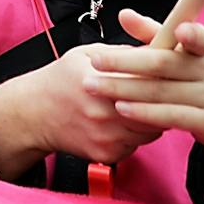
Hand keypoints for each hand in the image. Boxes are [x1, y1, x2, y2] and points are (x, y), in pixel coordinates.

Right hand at [0, 45, 161, 178]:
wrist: (34, 113)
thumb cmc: (60, 81)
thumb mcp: (85, 54)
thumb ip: (121, 53)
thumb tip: (155, 49)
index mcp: (98, 81)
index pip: (148, 83)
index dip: (163, 80)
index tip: (169, 76)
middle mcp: (102, 111)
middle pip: (155, 111)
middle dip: (162, 102)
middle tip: (163, 94)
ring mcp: (105, 135)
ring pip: (151, 132)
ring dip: (151, 120)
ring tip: (140, 107)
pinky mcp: (107, 154)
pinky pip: (137, 146)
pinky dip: (136, 135)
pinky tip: (123, 123)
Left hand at [84, 9, 203, 187]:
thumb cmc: (198, 77)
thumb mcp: (184, 54)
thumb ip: (153, 33)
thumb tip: (123, 14)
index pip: (201, 38)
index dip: (192, 34)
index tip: (179, 30)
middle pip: (164, 64)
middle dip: (125, 62)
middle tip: (95, 61)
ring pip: (162, 92)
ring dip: (125, 89)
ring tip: (96, 86)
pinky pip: (171, 117)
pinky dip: (144, 113)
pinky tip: (121, 108)